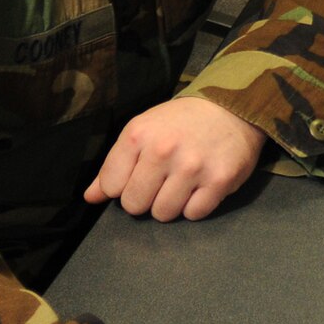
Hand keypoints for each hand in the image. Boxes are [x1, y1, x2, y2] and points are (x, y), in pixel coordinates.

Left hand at [85, 96, 265, 219]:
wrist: (232, 109)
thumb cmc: (181, 123)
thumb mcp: (142, 132)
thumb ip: (114, 165)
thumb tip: (90, 198)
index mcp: (138, 135)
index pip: (112, 186)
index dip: (123, 186)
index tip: (138, 176)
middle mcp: (163, 150)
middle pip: (135, 205)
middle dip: (145, 199)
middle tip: (161, 182)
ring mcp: (192, 167)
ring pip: (163, 214)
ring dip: (170, 204)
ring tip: (181, 184)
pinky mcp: (219, 181)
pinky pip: (194, 214)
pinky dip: (195, 206)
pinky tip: (200, 187)